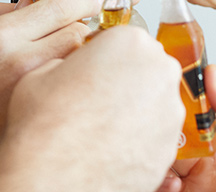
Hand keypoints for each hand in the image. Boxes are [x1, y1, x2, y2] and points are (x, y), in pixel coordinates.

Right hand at [0, 26, 183, 191]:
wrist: (53, 178)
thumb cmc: (46, 126)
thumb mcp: (44, 69)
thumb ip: (73, 60)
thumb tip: (76, 68)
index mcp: (129, 42)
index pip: (124, 37)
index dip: (104, 53)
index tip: (93, 65)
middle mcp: (158, 72)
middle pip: (145, 65)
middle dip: (125, 77)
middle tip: (96, 94)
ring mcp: (169, 111)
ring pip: (153, 99)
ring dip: (133, 107)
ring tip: (99, 123)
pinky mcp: (171, 146)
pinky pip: (155, 131)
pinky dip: (138, 135)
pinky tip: (109, 143)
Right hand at [159, 66, 215, 191]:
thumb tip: (212, 74)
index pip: (191, 110)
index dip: (176, 97)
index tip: (164, 85)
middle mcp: (204, 159)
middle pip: (169, 134)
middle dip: (159, 125)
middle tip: (158, 123)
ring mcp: (195, 181)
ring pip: (159, 159)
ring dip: (155, 154)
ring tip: (165, 155)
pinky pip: (160, 187)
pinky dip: (158, 183)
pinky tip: (173, 184)